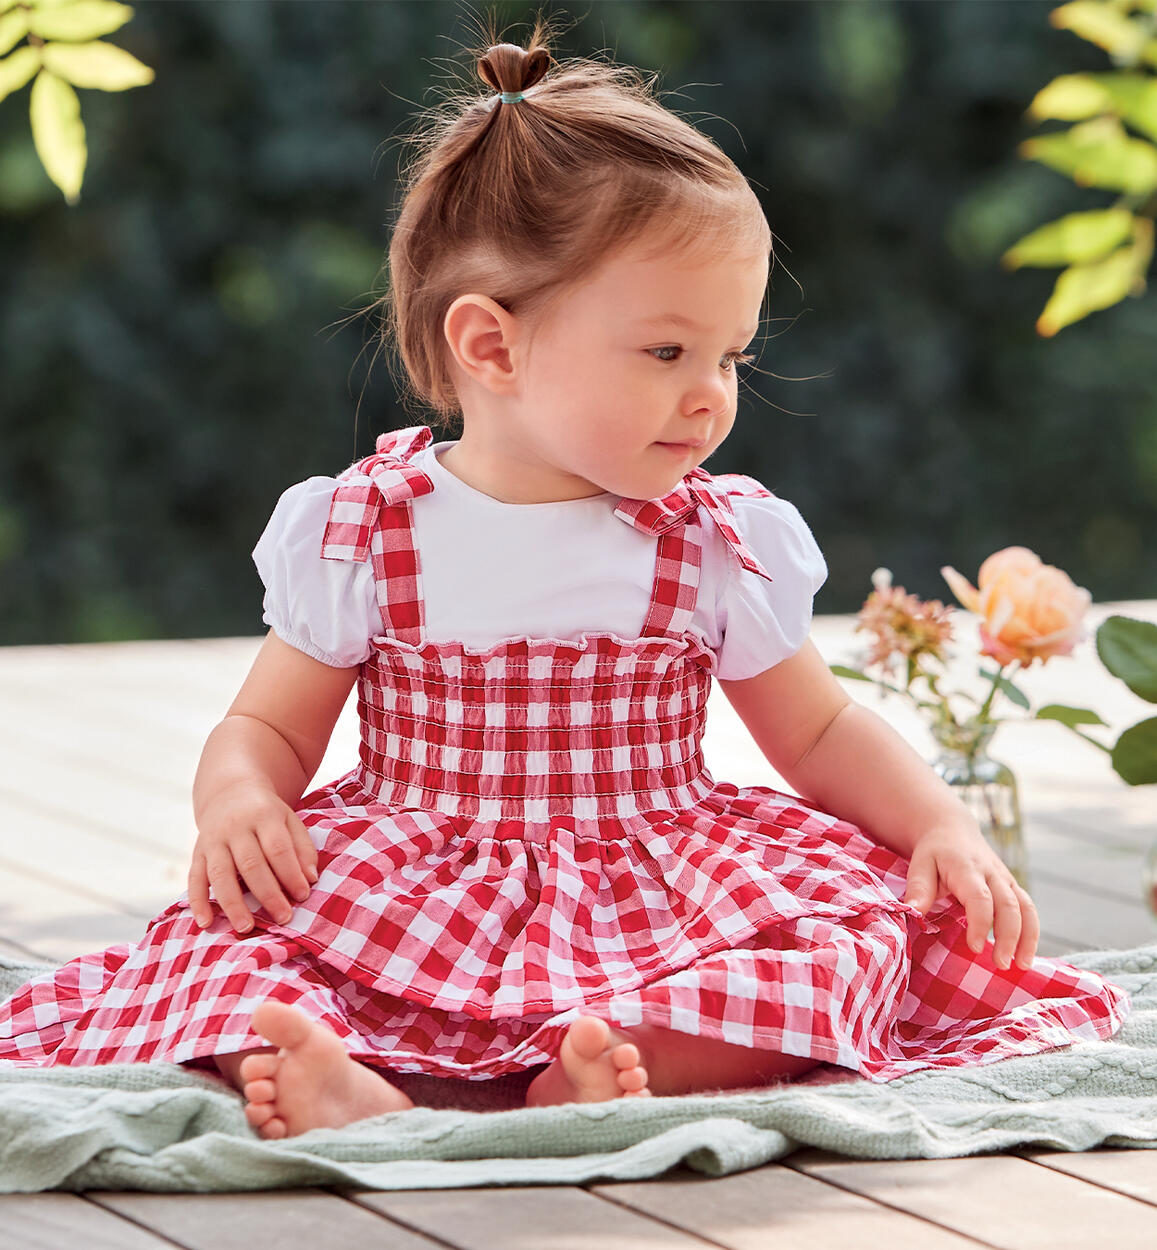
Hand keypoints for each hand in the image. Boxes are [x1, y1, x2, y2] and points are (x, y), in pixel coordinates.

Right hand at [188, 782, 318, 933]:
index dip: (290, 874)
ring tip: (245, 928)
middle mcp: (235, 827)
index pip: (278, 848)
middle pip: (250, 864)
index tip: (303, 896)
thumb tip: (310, 879)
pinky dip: (197, 902)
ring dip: (232, 903)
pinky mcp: (197, 852)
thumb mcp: (290, 820)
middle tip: (283, 918)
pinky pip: (194, 878)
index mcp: (264, 816)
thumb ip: (302, 848)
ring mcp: (213, 840)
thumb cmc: (267, 814)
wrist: (230, 791)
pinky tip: (205, 923)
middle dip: (268, 894)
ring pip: (220, 874)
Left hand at [902, 826, 1039, 970]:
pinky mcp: (1012, 886)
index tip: (975, 948)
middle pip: (1009, 905)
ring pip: (1025, 907)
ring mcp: (1005, 879)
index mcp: (967, 867)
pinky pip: (1029, 908)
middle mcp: (992, 873)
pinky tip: (1026, 954)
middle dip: (1009, 936)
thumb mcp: (919, 865)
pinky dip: (1031, 932)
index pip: (980, 897)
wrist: (951, 830)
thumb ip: (919, 888)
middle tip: (1000, 964)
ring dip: (1027, 937)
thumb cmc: (933, 852)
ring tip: (1022, 966)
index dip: (980, 923)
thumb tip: (913, 912)